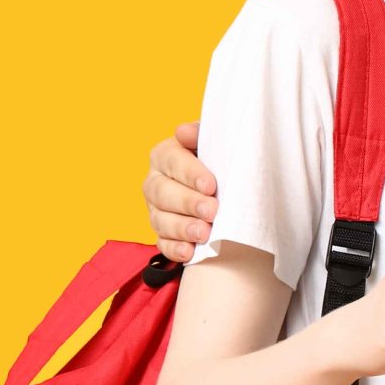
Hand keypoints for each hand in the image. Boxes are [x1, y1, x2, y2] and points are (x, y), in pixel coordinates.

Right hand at [144, 121, 215, 261]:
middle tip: (212, 211)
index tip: (211, 185)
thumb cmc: (221, 159)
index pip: (172, 161)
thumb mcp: (215, 142)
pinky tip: (189, 252)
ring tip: (204, 233)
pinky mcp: (164, 234)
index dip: (190, 173)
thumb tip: (184, 132)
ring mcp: (157, 210)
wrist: (228, 185)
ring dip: (182, 228)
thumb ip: (201, 134)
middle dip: (188, 203)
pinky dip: (175, 249)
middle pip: (162, 193)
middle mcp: (155, 182)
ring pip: (160, 220)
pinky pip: (163, 244)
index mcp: (165, 155)